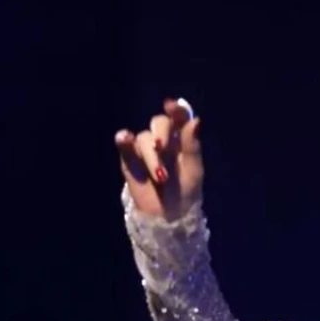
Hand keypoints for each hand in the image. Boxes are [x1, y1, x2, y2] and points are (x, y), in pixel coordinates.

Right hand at [115, 98, 202, 220]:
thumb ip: (192, 144)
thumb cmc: (186, 192)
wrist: (168, 215)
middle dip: (162, 133)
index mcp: (182, 140)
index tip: (171, 105)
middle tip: (163, 147)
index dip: (176, 110)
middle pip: (158, 122)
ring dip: (151, 155)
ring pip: (143, 137)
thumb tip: (195, 119)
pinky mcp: (129, 159)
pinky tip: (124, 138)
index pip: (178, 118)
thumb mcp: (194, 169)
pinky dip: (124, 140)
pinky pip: (124, 143)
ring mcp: (145, 149)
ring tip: (160, 176)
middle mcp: (163, 140)